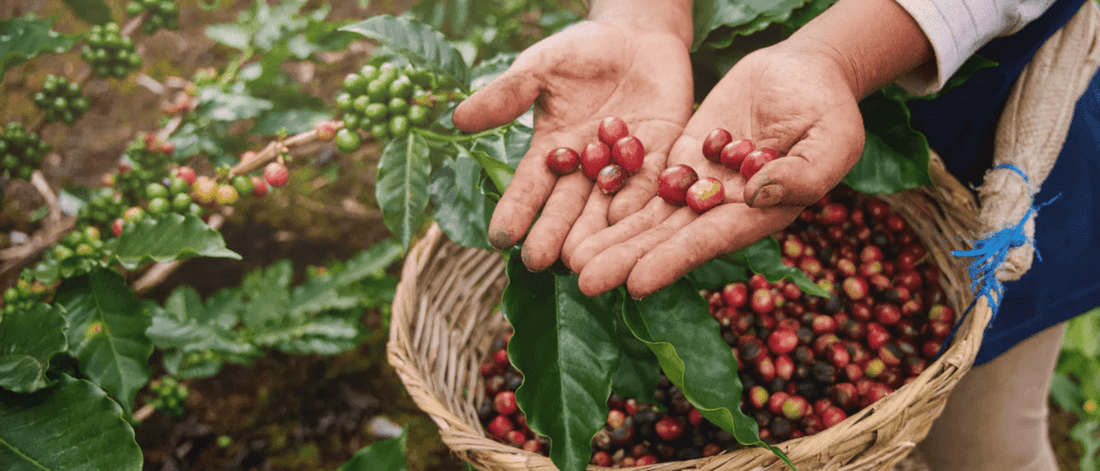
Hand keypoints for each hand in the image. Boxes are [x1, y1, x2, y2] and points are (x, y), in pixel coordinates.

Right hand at [452, 19, 692, 271]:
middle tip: (540, 262)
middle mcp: (585, 168)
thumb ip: (507, 94)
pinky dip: (639, 203)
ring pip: (607, 206)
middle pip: (568, 206)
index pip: (529, 186)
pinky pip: (650, 184)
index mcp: (552, 151)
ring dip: (596, 234)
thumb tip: (457, 119)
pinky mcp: (662, 157)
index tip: (499, 237)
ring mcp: (623, 166)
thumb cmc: (580, 50)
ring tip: (583, 261)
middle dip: (554, 233)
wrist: (637, 35)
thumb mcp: (540, 67)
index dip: (515, 210)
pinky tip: (627, 223)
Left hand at [566, 43, 866, 297]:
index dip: (672, 261)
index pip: (709, 242)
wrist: (806, 73)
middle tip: (583, 281)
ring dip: (611, 237)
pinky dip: (616, 198)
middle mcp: (723, 209)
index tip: (636, 284)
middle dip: (626, 259)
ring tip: (570, 258)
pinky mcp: (683, 159)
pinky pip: (645, 181)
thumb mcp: (832, 139)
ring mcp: (699, 185)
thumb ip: (802, 173)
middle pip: (668, 238)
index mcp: (760, 214)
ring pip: (649, 215)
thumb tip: (756, 195)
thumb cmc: (830, 108)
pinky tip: (581, 214)